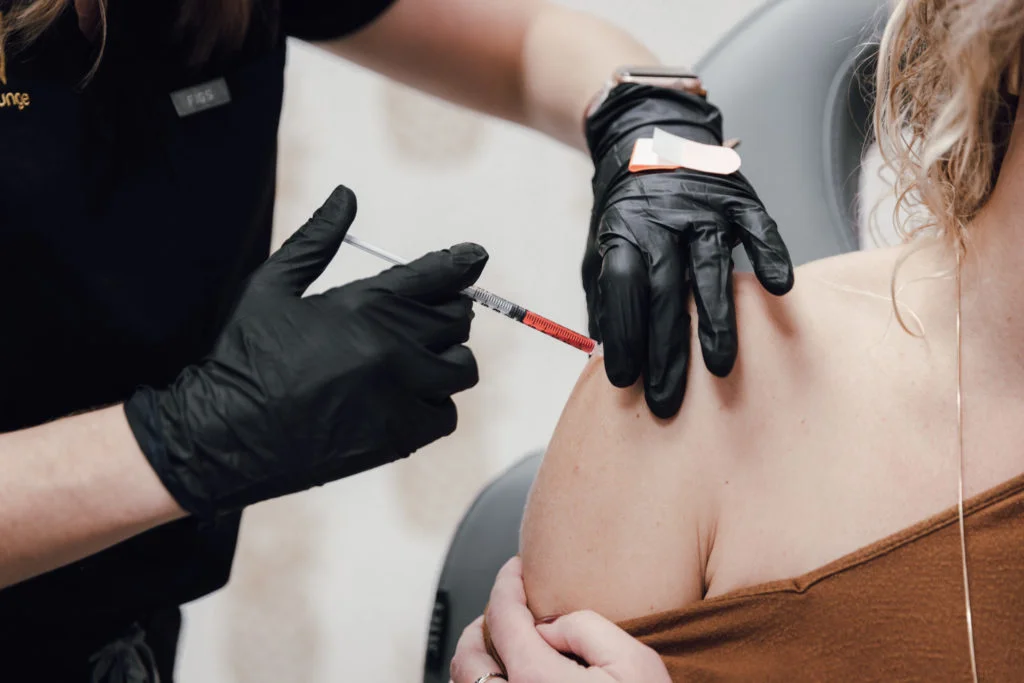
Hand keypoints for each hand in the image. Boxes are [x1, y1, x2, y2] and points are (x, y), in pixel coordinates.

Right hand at [124, 185, 487, 517]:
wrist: (223, 436)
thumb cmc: (242, 357)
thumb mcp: (272, 286)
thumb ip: (317, 240)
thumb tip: (346, 194)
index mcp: (363, 304)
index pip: (439, 273)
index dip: (463, 261)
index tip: (474, 256)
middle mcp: (391, 346)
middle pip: (458, 318)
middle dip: (448, 312)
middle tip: (427, 318)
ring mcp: (399, 393)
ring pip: (461, 367)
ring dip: (446, 359)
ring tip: (418, 360)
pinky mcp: (399, 435)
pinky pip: (446, 414)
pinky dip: (434, 405)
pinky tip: (406, 398)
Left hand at [450, 557, 670, 682]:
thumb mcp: (633, 662)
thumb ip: (585, 628)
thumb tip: (546, 627)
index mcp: (536, 682)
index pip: (502, 617)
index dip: (506, 583)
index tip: (515, 568)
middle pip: (466, 657)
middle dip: (481, 623)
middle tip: (504, 607)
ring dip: (478, 660)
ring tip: (503, 645)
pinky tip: (512, 680)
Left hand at [584, 83, 793, 417]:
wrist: (650, 138)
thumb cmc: (625, 210)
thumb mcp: (599, 245)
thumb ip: (601, 293)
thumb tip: (598, 348)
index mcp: (623, 234)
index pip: (622, 288)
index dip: (623, 334)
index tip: (623, 381)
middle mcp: (663, 222)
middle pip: (665, 293)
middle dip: (667, 351)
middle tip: (668, 400)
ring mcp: (704, 210)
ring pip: (711, 269)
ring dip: (716, 320)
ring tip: (720, 368)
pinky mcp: (739, 199)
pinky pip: (758, 229)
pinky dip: (771, 256)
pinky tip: (778, 290)